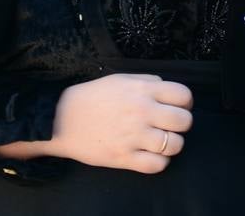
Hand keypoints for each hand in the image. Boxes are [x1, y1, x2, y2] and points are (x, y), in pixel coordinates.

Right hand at [0, 74, 193, 172]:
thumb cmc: (93, 97)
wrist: (59, 119)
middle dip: (181, 125)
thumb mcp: (122, 79)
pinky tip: (150, 155)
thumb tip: (169, 91)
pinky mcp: (123, 158)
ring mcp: (133, 136)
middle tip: (169, 126)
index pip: (184, 96)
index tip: (176, 107)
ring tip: (160, 142)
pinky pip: (157, 165)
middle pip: (184, 122)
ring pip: (175, 145)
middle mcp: (142, 111)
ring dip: (172, 145)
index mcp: (143, 90)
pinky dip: (159, 162)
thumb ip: (148, 82)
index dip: (185, 103)